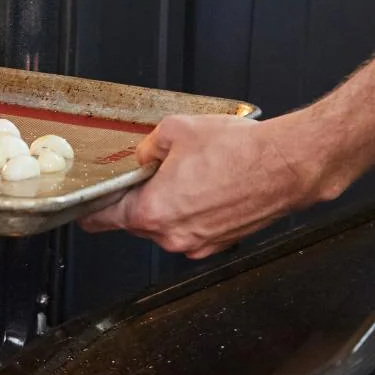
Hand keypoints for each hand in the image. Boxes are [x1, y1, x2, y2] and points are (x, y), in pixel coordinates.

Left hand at [78, 114, 329, 257]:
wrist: (287, 166)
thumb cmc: (239, 151)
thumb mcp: (177, 130)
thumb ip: (148, 146)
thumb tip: (144, 156)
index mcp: (152, 212)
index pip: (103, 220)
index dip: (91, 210)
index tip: (87, 207)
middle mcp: (173, 236)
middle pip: (136, 223)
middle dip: (140, 199)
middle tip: (156, 173)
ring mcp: (198, 244)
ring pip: (168, 226)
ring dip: (171, 205)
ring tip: (194, 175)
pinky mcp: (221, 244)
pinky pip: (195, 229)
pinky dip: (196, 212)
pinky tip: (212, 187)